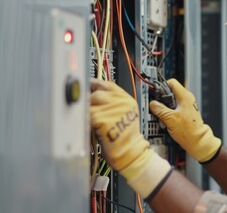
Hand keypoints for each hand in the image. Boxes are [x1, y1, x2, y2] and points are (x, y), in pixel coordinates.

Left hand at [90, 79, 170, 198]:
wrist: (130, 152)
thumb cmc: (125, 137)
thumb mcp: (125, 114)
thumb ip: (113, 102)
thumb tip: (94, 94)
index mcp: (127, 99)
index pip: (108, 84)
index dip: (96, 85)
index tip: (89, 87)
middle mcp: (121, 102)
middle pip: (97, 93)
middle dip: (91, 102)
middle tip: (91, 112)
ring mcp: (112, 110)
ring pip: (90, 104)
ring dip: (88, 113)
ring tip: (94, 122)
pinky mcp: (102, 119)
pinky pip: (87, 115)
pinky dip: (87, 122)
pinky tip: (93, 128)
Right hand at [149, 79, 220, 162]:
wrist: (198, 141)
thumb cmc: (188, 130)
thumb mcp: (169, 118)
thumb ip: (159, 109)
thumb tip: (152, 104)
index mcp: (184, 96)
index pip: (171, 82)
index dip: (162, 86)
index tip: (155, 93)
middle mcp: (187, 99)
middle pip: (170, 93)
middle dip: (162, 100)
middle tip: (157, 107)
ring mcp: (187, 106)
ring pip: (172, 102)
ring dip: (165, 108)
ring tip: (163, 117)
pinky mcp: (186, 113)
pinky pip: (175, 109)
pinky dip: (170, 114)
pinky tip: (167, 122)